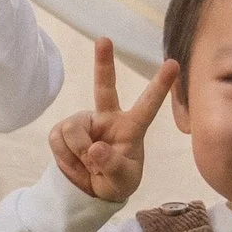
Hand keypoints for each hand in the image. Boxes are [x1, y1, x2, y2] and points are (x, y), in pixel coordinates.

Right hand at [50, 38, 178, 202]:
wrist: (89, 191)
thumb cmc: (116, 181)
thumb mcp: (122, 181)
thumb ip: (112, 165)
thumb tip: (95, 148)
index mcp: (131, 128)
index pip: (147, 105)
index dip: (160, 85)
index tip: (173, 64)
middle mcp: (107, 118)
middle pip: (104, 87)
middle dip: (103, 63)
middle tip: (104, 40)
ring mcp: (84, 122)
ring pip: (74, 129)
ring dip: (77, 153)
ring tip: (87, 166)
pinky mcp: (62, 130)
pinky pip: (57, 139)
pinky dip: (65, 157)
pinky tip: (74, 163)